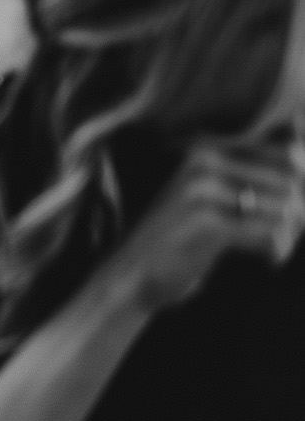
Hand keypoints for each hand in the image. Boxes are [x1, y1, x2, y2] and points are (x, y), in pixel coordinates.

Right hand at [103, 138, 304, 317]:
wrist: (132, 274)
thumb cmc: (182, 238)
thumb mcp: (214, 197)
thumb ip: (256, 178)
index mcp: (207, 146)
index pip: (288, 151)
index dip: (300, 187)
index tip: (290, 215)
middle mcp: (203, 159)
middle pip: (292, 180)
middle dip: (299, 214)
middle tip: (286, 237)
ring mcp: (202, 189)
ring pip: (286, 207)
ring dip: (291, 235)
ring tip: (275, 250)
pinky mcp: (206, 222)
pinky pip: (270, 232)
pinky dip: (278, 250)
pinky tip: (268, 260)